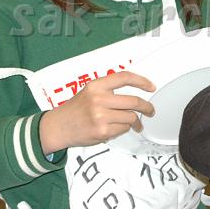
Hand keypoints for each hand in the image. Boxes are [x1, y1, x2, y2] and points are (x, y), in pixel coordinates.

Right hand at [40, 71, 155, 153]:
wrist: (58, 126)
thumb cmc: (76, 109)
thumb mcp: (90, 91)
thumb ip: (109, 89)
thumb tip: (136, 91)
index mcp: (96, 86)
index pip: (124, 77)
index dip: (142, 81)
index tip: (151, 87)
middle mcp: (99, 99)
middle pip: (134, 101)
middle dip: (147, 107)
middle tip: (150, 110)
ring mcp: (101, 116)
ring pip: (131, 117)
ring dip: (135, 122)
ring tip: (135, 124)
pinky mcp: (102, 131)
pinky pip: (123, 129)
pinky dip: (124, 129)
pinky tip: (117, 128)